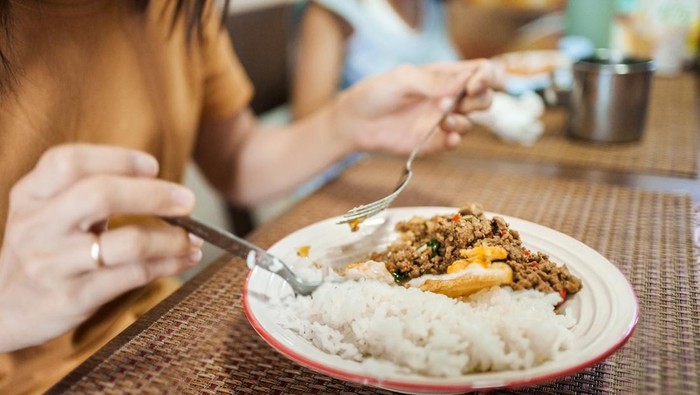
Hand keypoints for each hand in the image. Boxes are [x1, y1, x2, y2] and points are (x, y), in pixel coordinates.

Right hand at [0, 144, 201, 351]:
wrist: (3, 308)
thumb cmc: (44, 248)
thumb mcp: (47, 211)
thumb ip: (89, 190)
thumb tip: (163, 186)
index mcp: (31, 195)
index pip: (69, 162)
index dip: (117, 159)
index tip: (152, 166)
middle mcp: (38, 226)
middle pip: (100, 195)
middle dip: (153, 195)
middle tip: (187, 201)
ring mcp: (53, 264)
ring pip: (126, 243)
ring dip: (170, 238)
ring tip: (193, 238)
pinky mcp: (73, 298)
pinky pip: (132, 276)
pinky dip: (167, 264)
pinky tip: (183, 259)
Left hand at [334, 59, 502, 153]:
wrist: (354, 123)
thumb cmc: (375, 93)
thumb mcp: (402, 79)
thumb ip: (433, 81)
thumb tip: (463, 83)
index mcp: (443, 75)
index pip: (480, 70)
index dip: (488, 76)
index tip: (475, 84)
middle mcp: (447, 97)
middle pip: (484, 97)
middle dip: (481, 99)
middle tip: (460, 102)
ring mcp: (441, 120)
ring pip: (472, 121)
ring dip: (463, 121)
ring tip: (443, 121)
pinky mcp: (432, 141)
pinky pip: (455, 142)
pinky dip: (456, 140)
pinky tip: (447, 137)